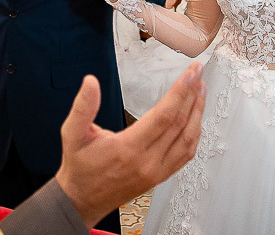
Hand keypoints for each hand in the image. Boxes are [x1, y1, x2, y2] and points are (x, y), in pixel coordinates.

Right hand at [54, 65, 206, 227]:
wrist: (81, 201)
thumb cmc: (80, 168)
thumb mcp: (73, 134)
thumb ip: (82, 107)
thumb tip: (90, 83)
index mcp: (128, 149)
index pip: (164, 116)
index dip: (180, 92)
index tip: (190, 74)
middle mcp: (147, 162)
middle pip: (180, 124)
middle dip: (192, 95)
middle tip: (198, 74)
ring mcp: (156, 171)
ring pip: (188, 140)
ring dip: (198, 113)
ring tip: (201, 91)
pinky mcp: (160, 177)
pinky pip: (185, 155)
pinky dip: (194, 134)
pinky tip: (196, 119)